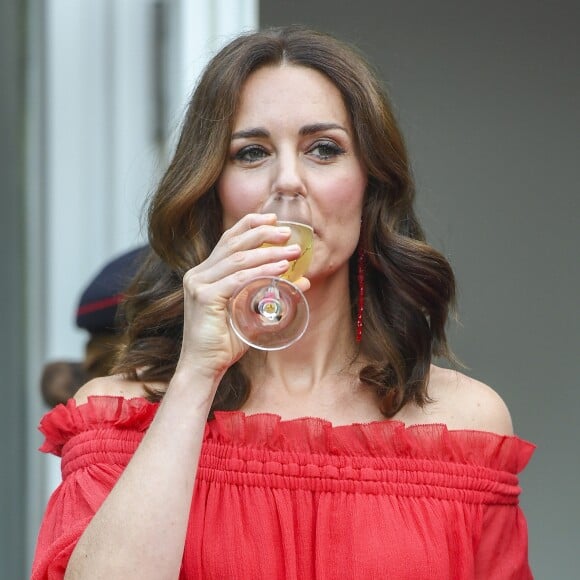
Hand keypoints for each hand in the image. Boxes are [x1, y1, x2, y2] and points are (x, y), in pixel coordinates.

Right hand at [174, 212, 308, 386]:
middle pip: (233, 243)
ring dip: (269, 253)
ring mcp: (199, 284)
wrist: (204, 366)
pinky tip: (280, 270)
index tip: (272, 218)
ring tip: (292, 252)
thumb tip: (303, 281)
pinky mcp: (205, 297)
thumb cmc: (226, 341)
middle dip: (263, 234)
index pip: (227, 240)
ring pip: (238, 259)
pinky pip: (238, 279)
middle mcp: (198, 273)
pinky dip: (261, 272)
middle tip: (288, 233)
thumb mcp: (252, 312)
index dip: (249, 225)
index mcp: (205, 272)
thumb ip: (271, 293)